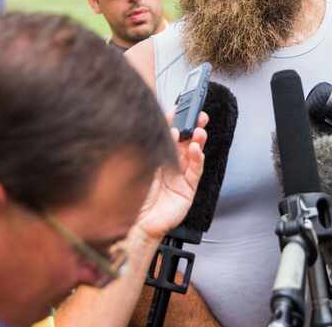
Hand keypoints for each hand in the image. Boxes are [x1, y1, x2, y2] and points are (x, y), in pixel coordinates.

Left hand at [133, 111, 207, 239]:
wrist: (135, 224)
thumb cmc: (133, 197)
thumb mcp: (140, 165)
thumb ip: (150, 147)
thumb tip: (159, 127)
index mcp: (158, 158)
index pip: (170, 135)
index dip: (176, 120)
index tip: (180, 107)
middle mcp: (171, 166)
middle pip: (186, 142)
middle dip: (193, 127)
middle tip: (198, 115)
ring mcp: (180, 177)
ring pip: (194, 154)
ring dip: (198, 141)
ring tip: (199, 131)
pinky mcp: (187, 190)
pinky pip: (195, 171)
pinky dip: (197, 159)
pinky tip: (196, 149)